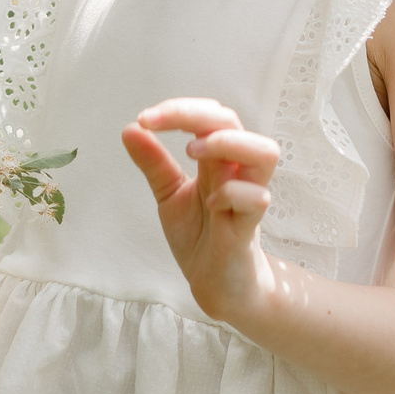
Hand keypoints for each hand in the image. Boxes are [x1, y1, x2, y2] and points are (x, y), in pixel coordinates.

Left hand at [123, 98, 280, 323]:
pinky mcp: (250, 226)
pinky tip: (211, 203)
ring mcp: (248, 196)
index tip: (144, 119)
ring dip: (227, 143)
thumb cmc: (200, 235)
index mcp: (217, 159)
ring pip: (264, 152)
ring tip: (192, 152)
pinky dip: (233, 193)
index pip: (209, 116)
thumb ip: (154, 163)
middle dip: (194, 115)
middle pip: (232, 122)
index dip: (179, 109)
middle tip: (157, 123)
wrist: (216, 283)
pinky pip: (257, 198)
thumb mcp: (168, 194)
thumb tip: (130, 129)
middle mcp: (236, 171)